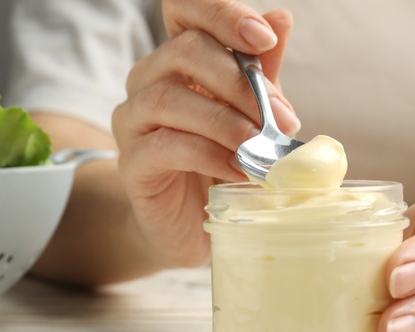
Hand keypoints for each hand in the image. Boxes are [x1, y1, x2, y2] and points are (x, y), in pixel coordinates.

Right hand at [111, 0, 299, 265]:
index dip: (220, 13)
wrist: (194, 226)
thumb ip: (261, 71)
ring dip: (224, 121)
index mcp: (180, 60)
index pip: (183, 10)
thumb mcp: (251, 114)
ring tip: (259, 146)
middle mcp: (149, 81)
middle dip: (240, 82)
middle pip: (184, 50)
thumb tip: (281, 18)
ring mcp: (134, 121)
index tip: (263, 40)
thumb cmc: (223, 163)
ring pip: (168, 98)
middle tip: (282, 118)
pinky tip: (238, 170)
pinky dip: (208, 154)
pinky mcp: (133, 164)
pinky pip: (164, 146)